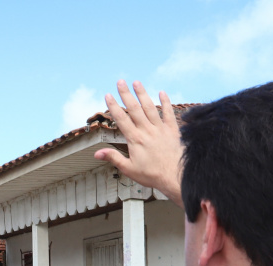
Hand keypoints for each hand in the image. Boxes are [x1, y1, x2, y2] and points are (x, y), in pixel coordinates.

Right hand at [94, 80, 183, 207]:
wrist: (175, 177)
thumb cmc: (152, 175)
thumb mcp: (129, 169)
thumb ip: (113, 158)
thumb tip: (97, 153)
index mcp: (135, 139)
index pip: (122, 119)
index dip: (114, 106)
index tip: (108, 95)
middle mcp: (147, 131)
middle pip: (134, 109)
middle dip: (126, 94)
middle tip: (120, 82)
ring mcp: (160, 129)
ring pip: (150, 107)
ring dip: (142, 94)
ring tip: (137, 82)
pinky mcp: (173, 131)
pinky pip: (169, 113)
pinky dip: (166, 102)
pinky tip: (162, 92)